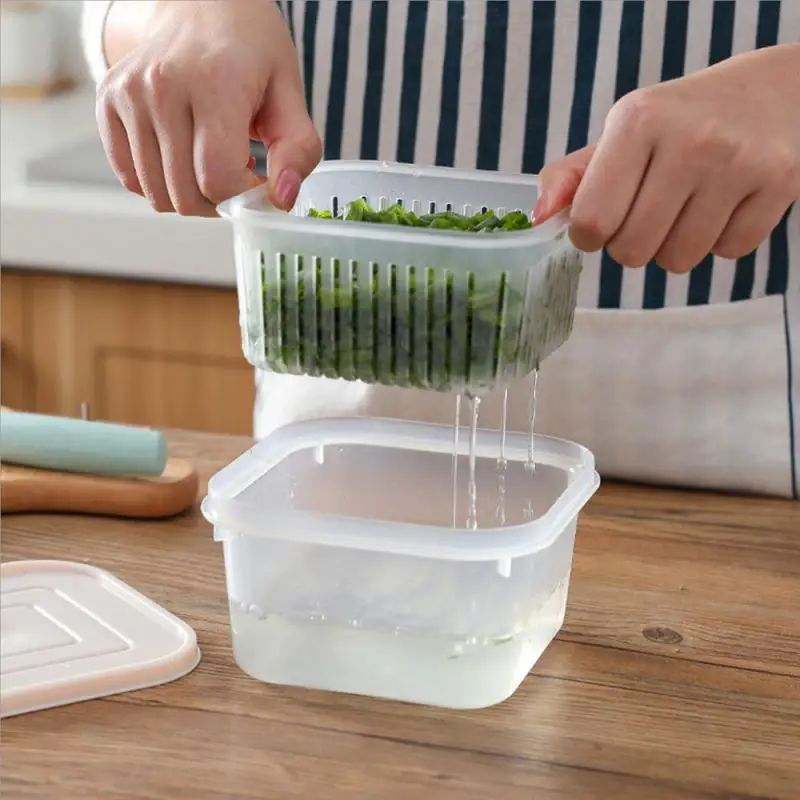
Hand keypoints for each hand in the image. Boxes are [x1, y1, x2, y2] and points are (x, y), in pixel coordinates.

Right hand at [96, 0, 321, 215]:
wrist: (201, 4)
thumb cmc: (251, 50)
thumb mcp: (290, 92)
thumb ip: (298, 150)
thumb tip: (281, 200)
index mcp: (214, 82)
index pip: (217, 178)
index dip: (244, 196)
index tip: (257, 179)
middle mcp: (162, 86)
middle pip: (186, 194)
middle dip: (219, 202)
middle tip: (236, 174)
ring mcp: (129, 94)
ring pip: (158, 194)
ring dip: (191, 195)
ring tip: (211, 161)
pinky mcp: (108, 102)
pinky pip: (131, 179)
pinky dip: (160, 183)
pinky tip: (183, 157)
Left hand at [536, 43, 799, 271]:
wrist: (778, 91)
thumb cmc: (683, 120)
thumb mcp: (624, 132)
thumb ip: (572, 177)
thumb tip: (537, 217)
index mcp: (638, 121)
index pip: (591, 220)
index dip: (589, 236)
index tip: (601, 223)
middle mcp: (689, 138)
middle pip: (631, 251)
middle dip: (631, 244)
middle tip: (649, 212)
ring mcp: (738, 162)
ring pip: (677, 261)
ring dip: (674, 247)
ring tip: (688, 208)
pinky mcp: (780, 183)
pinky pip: (728, 252)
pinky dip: (721, 241)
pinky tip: (726, 205)